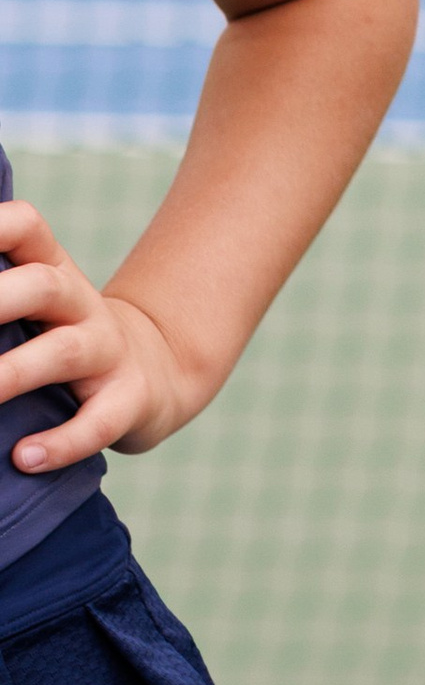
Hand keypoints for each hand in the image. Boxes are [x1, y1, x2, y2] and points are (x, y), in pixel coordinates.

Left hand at [0, 201, 192, 470]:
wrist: (151, 372)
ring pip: (63, 352)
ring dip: (10, 374)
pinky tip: (24, 457)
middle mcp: (80, 302)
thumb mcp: (28, 301)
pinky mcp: (127, 399)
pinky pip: (99, 421)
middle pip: (42, 285)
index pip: (25, 227)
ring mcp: (107, 349)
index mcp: (50, 269)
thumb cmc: (56, 336)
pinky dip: (62, 442)